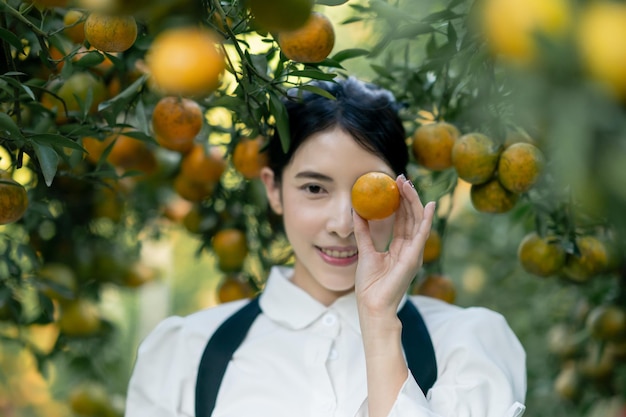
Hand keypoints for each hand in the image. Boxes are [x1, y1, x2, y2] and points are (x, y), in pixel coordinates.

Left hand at [353, 175, 435, 316]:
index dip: (400, 202)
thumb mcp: (365, 251)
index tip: (394, 185)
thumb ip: (363, 232)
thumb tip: (356, 211)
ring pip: (417, 222)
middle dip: (407, 197)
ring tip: (407, 184)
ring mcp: (414, 254)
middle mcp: (410, 249)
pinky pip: (421, 236)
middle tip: (401, 178)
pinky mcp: (413, 259)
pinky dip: (426, 220)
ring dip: (414, 201)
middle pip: (411, 217)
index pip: (402, 220)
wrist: (372, 306)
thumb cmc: (369, 285)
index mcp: (399, 248)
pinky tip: (428, 206)